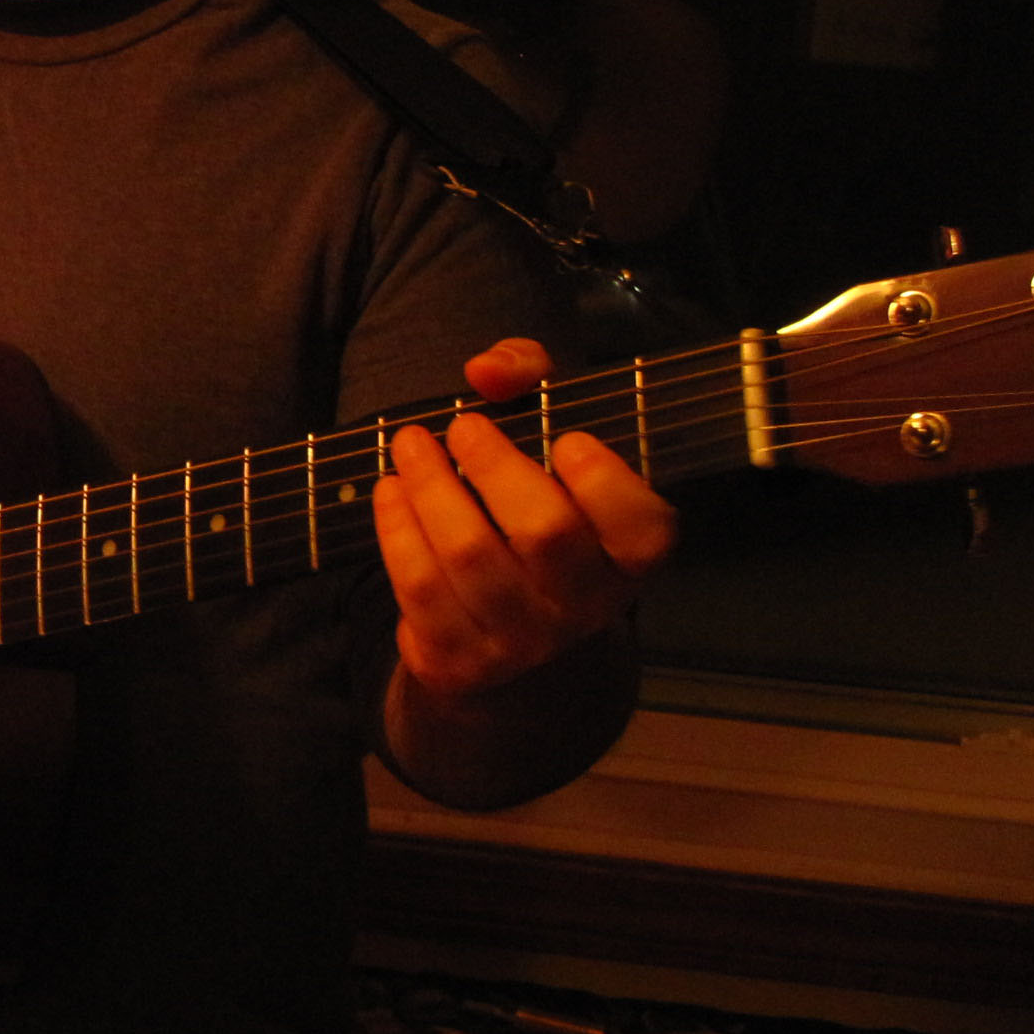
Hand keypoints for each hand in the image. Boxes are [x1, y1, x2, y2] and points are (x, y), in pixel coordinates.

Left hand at [371, 336, 679, 702]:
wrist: (509, 647)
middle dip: (494, 467)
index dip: (607, 482)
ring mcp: (523, 642)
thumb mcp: (552, 438)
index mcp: (629, 561)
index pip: (642, 528)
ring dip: (430, 489)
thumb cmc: (535, 511)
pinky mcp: (462, 663)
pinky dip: (397, 531)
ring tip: (408, 447)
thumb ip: (533, 379)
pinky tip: (390, 492)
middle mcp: (585, 609)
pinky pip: (421, 588)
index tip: (567, 441)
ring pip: (470, 556)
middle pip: (543, 531)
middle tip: (462, 427)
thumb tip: (485, 370)